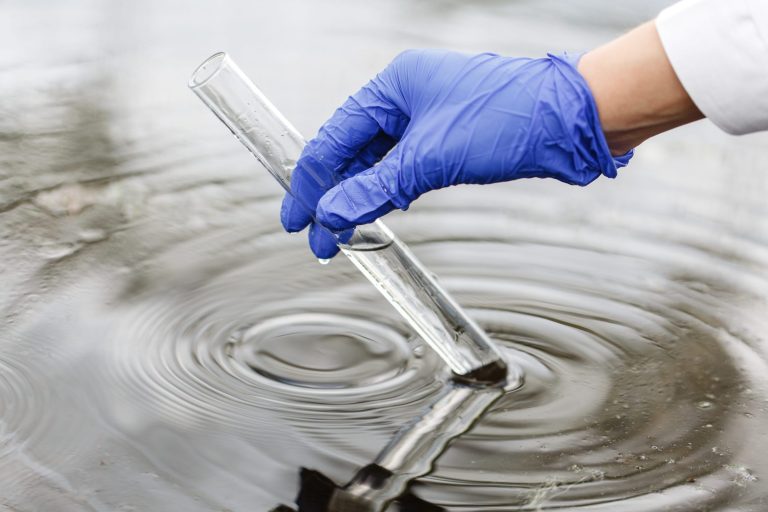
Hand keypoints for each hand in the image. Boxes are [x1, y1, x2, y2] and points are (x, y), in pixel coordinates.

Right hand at [281, 49, 631, 257]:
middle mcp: (405, 98)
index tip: (297, 219)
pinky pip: (402, 167)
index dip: (311, 183)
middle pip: (351, 151)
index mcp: (393, 86)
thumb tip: (332, 214)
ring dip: (358, 197)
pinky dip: (386, 191)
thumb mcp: (431, 157)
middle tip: (317, 237)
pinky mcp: (447, 139)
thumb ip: (375, 187)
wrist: (572, 121)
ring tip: (341, 234)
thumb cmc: (510, 119)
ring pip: (376, 162)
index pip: (335, 138)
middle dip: (332, 196)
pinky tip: (374, 212)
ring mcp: (427, 118)